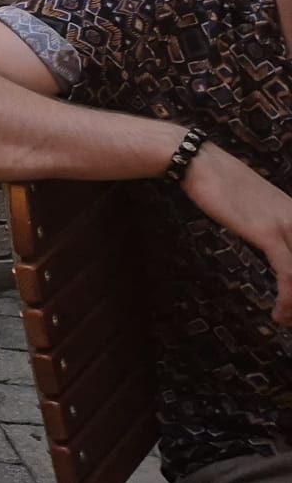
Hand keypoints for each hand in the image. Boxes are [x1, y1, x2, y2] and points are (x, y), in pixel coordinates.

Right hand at [180, 140, 291, 323]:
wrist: (199, 162)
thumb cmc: (220, 181)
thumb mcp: (253, 205)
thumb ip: (269, 224)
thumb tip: (270, 243)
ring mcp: (286, 225)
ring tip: (287, 320)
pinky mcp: (268, 233)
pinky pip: (289, 273)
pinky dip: (288, 298)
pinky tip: (278, 312)